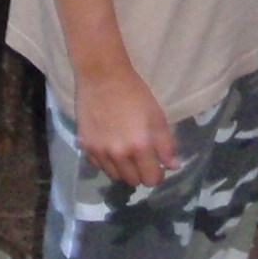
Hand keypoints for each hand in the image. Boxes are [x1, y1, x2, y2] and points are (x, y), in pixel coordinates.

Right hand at [77, 67, 178, 187]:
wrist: (102, 77)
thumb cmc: (134, 93)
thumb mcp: (157, 116)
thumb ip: (166, 145)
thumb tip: (173, 166)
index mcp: (139, 147)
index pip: (151, 180)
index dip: (157, 175)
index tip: (157, 167)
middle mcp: (118, 154)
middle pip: (133, 181)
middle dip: (140, 173)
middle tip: (141, 158)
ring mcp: (99, 151)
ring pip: (114, 175)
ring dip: (123, 169)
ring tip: (125, 152)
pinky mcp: (85, 145)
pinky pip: (98, 165)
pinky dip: (106, 161)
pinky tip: (109, 146)